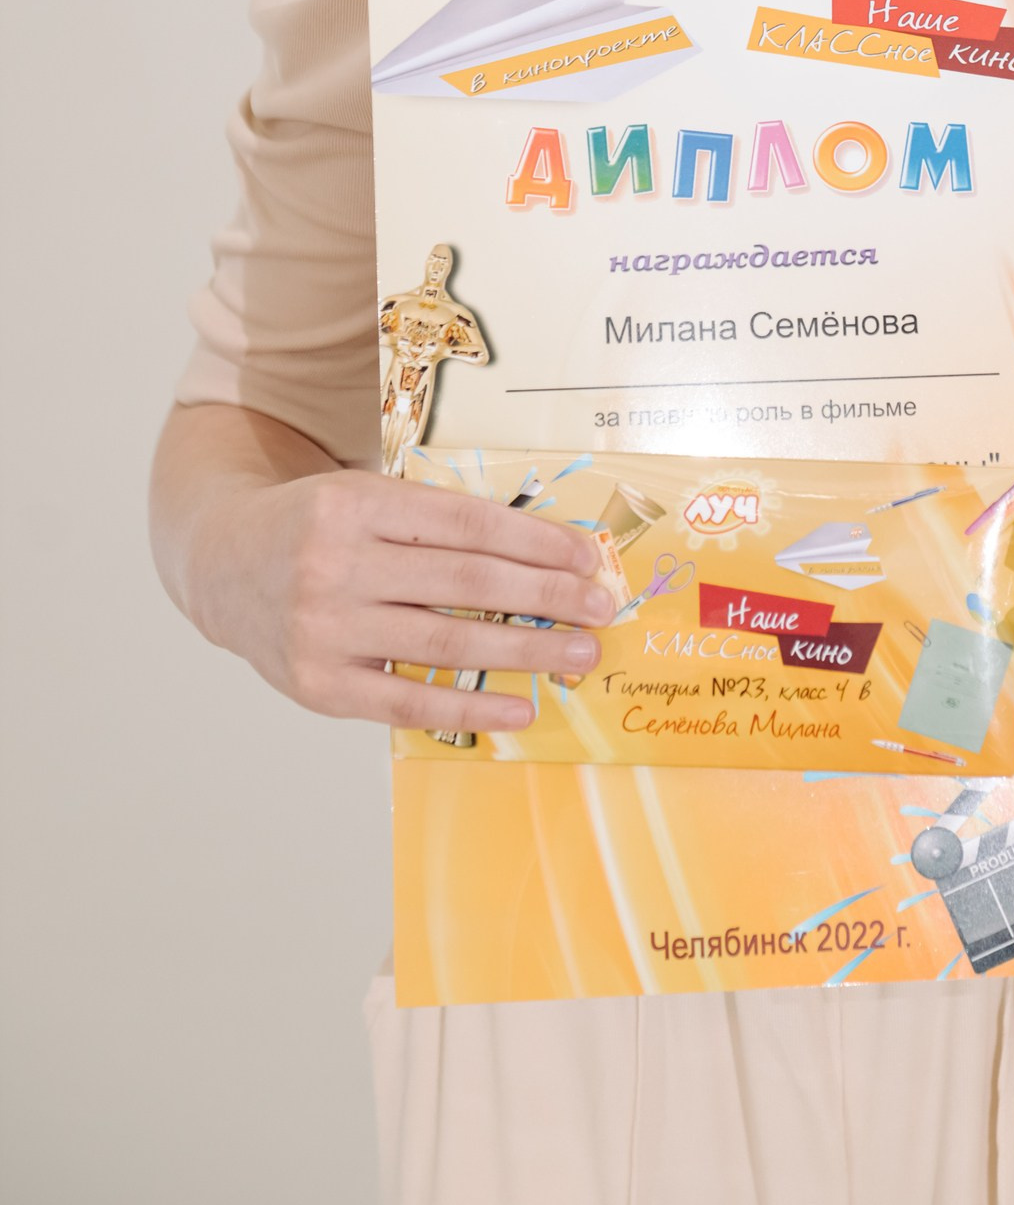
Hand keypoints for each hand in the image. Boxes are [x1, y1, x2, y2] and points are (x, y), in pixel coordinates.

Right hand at [190, 466, 615, 736]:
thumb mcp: (365, 496)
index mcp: (355, 503)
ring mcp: (323, 629)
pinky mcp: (317, 685)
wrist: (222, 562)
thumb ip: (434, 521)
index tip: (586, 556)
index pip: (464, 524)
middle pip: (464, 584)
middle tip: (600, 608)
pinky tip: (521, 707)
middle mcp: (335, 564)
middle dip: (544, 597)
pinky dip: (470, 708)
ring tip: (578, 653)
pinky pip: (407, 703)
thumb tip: (541, 552)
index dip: (533, 540)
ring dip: (524, 652)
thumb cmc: (319, 525)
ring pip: (445, 644)